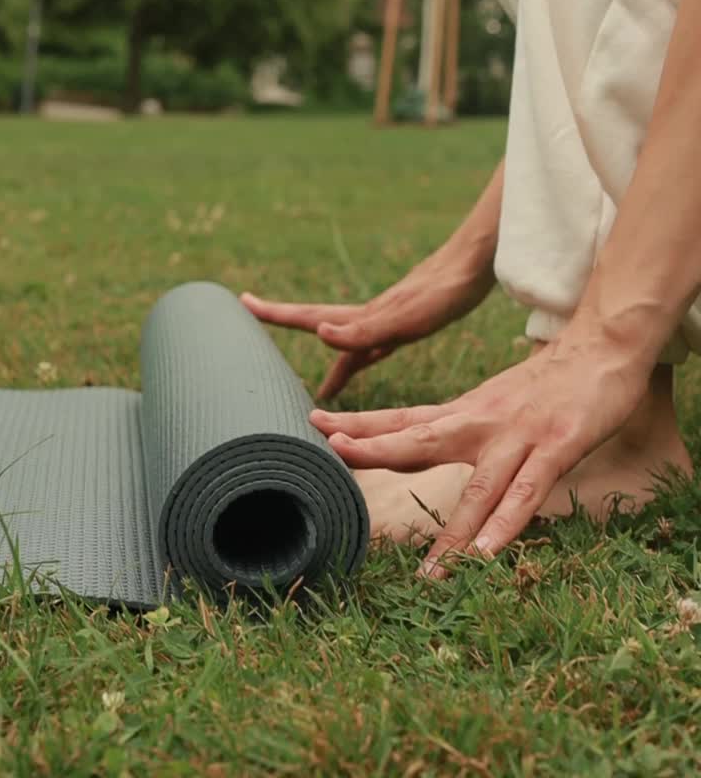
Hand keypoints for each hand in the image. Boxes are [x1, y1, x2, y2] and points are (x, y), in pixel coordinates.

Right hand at [242, 241, 495, 399]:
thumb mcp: (407, 317)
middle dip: (285, 324)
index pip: (311, 318)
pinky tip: (360, 367)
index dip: (276, 314)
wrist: (478, 265)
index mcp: (365, 318)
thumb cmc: (446, 292)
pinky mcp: (409, 323)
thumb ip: (365, 329)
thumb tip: (321, 336)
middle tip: (251, 315)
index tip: (242, 303)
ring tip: (319, 389)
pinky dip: (358, 360)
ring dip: (329, 360)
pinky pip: (372, 347)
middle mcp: (370, 317)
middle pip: (319, 323)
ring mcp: (388, 319)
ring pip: (346, 341)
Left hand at [310, 329, 652, 572]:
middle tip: (332, 454)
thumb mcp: (492, 399)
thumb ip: (458, 422)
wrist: (602, 345)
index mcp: (464, 411)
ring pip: (478, 487)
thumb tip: (422, 437)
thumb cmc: (546, 381)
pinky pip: (528, 492)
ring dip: (451, 531)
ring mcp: (518, 436)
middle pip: (420, 439)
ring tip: (428, 573)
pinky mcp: (557, 447)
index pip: (402, 419)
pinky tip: (489, 554)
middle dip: (376, 449)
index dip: (360, 425)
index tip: (315, 425)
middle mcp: (481, 422)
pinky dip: (508, 524)